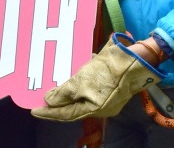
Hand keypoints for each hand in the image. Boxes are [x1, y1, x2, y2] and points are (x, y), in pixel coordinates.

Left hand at [31, 34, 162, 121]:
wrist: (138, 58)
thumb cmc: (110, 71)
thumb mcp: (83, 80)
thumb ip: (65, 92)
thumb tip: (50, 100)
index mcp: (94, 109)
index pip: (66, 114)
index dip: (49, 112)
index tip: (34, 110)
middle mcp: (101, 105)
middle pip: (75, 106)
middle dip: (58, 103)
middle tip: (42, 99)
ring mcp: (108, 94)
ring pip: (83, 94)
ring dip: (69, 89)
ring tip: (55, 84)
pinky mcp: (113, 81)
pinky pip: (92, 83)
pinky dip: (83, 78)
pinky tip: (77, 68)